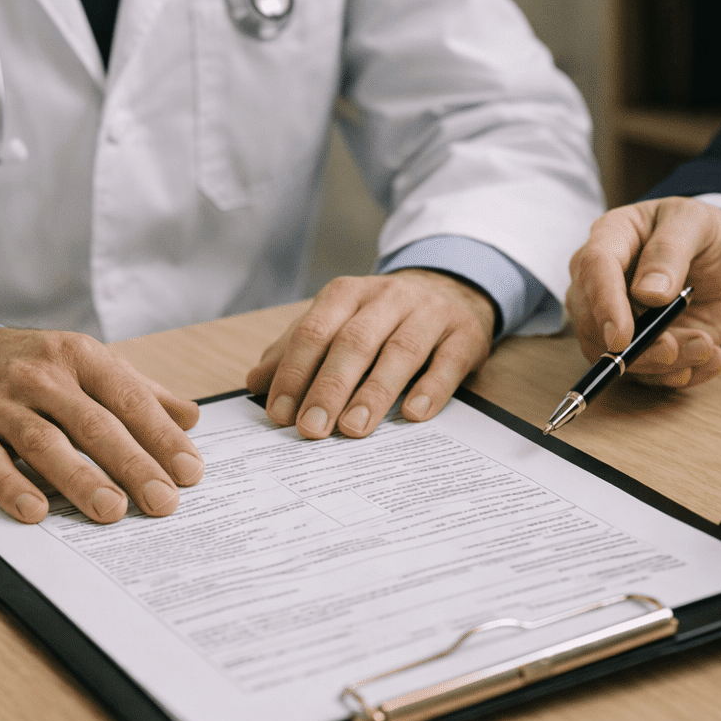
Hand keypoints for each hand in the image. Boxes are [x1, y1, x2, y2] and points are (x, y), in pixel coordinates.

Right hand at [0, 327, 203, 523]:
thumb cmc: (30, 369)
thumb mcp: (85, 366)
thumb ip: (138, 392)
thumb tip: (191, 417)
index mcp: (79, 356)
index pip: (129, 399)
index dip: (161, 436)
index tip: (190, 472)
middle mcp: (40, 375)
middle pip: (93, 424)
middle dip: (132, 464)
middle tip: (162, 500)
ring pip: (45, 442)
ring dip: (80, 478)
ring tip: (111, 510)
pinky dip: (11, 487)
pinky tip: (35, 511)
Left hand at [246, 270, 496, 438]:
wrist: (450, 291)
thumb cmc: (382, 318)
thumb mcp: (338, 322)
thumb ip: (298, 349)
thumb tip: (255, 381)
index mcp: (348, 293)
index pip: (315, 331)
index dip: (295, 373)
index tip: (279, 414)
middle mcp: (389, 298)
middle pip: (354, 342)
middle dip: (329, 387)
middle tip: (312, 428)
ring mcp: (430, 314)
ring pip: (400, 351)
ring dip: (375, 392)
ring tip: (354, 428)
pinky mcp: (465, 335)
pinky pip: (447, 362)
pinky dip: (430, 389)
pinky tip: (412, 414)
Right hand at [565, 197, 720, 387]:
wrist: (720, 260)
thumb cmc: (700, 231)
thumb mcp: (696, 223)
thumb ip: (671, 251)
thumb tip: (648, 293)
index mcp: (610, 237)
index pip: (594, 269)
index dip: (605, 304)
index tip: (621, 337)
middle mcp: (601, 282)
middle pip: (593, 323)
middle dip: (634, 347)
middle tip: (674, 350)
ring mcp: (616, 318)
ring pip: (616, 356)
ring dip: (662, 365)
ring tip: (706, 347)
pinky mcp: (638, 347)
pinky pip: (647, 374)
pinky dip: (680, 374)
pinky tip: (712, 359)